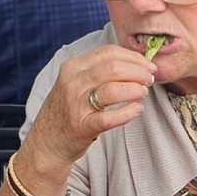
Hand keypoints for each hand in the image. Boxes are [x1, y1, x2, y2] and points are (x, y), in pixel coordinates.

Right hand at [26, 45, 156, 171]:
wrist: (47, 142)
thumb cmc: (68, 111)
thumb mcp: (76, 83)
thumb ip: (99, 71)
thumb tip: (135, 62)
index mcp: (73, 67)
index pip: (108, 52)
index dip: (133, 57)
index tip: (148, 65)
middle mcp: (72, 82)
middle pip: (114, 68)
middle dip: (139, 72)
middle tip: (149, 80)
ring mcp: (76, 104)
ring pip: (113, 89)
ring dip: (135, 90)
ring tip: (143, 94)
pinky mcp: (82, 127)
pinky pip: (110, 117)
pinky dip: (128, 112)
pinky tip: (137, 110)